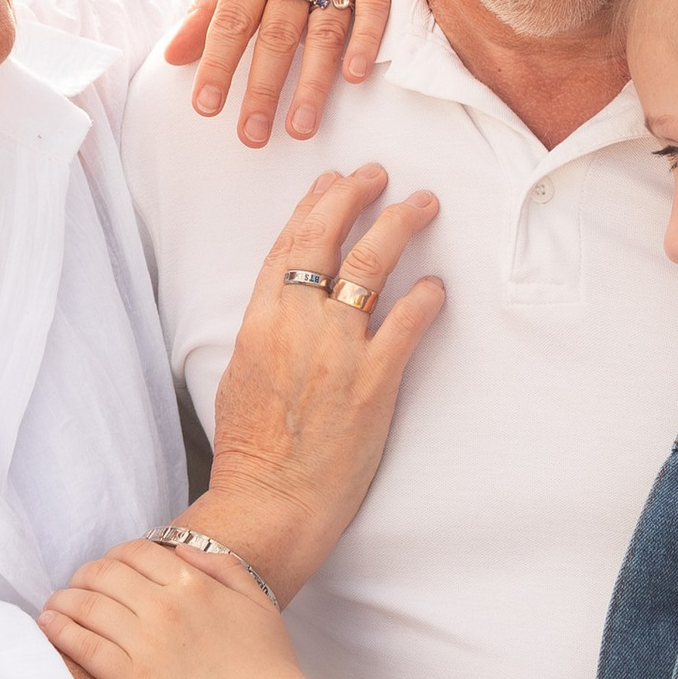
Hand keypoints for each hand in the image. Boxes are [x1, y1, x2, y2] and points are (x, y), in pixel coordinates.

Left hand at [42, 538, 308, 678]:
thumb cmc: (270, 666)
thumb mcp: (255, 600)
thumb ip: (220, 566)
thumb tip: (182, 550)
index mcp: (194, 583)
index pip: (135, 551)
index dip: (114, 556)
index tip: (107, 569)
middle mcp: (165, 605)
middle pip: (104, 573)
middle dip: (84, 575)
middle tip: (77, 587)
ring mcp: (146, 642)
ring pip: (86, 605)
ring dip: (63, 600)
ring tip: (55, 606)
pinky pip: (82, 645)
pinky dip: (59, 630)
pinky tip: (50, 627)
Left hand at [162, 0, 395, 144]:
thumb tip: (174, 55)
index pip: (232, 14)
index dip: (218, 62)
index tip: (206, 106)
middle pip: (278, 29)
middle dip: (262, 86)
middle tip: (252, 134)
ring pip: (326, 26)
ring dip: (314, 81)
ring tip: (301, 126)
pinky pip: (376, 3)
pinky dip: (367, 40)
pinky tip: (357, 76)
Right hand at [198, 166, 443, 598]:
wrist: (268, 503)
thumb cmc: (252, 452)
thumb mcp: (240, 376)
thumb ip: (264, 333)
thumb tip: (286, 305)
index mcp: (259, 321)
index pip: (287, 244)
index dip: (313, 205)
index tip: (331, 181)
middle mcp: (297, 324)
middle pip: (326, 237)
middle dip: (354, 196)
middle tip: (379, 175)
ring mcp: (338, 349)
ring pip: (370, 265)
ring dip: (398, 225)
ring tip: (421, 204)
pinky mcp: (374, 382)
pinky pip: (407, 324)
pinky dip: (425, 298)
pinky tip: (437, 286)